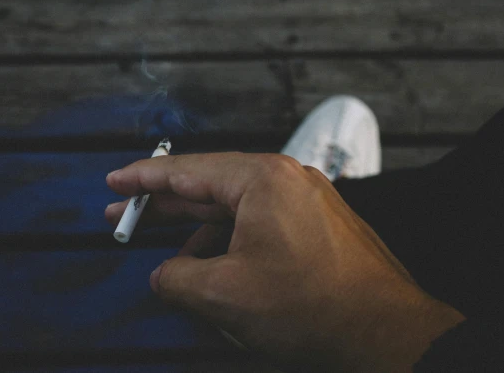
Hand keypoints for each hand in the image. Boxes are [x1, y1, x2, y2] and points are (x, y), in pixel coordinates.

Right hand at [105, 153, 464, 372]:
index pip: (187, 170)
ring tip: (170, 252)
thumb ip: (178, 278)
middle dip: (165, 203)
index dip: (144, 178)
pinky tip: (214, 263)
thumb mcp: (224, 294)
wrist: (387, 333)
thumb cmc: (315, 307)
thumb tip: (164, 275)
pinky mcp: (317, 222)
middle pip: (209, 183)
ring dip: (198, 227)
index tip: (116, 182)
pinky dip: (230, 238)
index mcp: (261, 179)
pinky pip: (259, 220)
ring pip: (235, 205)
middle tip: (126, 214)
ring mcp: (305, 199)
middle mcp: (286, 178)